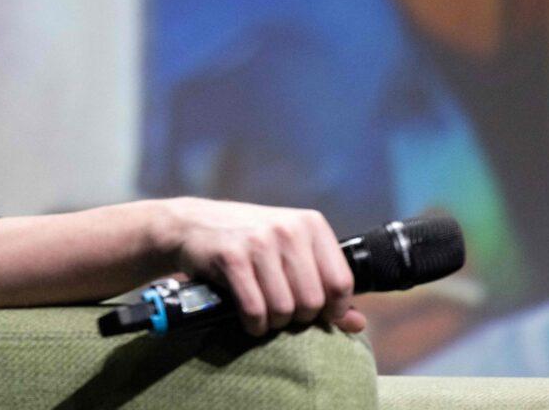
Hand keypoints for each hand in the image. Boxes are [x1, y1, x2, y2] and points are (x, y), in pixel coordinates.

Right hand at [157, 198, 366, 336]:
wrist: (191, 224)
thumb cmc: (247, 241)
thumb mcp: (289, 253)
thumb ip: (325, 285)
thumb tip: (357, 323)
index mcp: (310, 224)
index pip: (341, 282)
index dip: (332, 309)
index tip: (316, 313)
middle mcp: (288, 229)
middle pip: (312, 301)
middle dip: (298, 317)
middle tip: (282, 311)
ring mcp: (259, 242)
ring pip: (284, 309)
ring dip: (274, 322)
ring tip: (264, 312)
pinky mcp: (232, 258)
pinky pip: (255, 310)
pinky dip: (254, 324)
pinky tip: (248, 317)